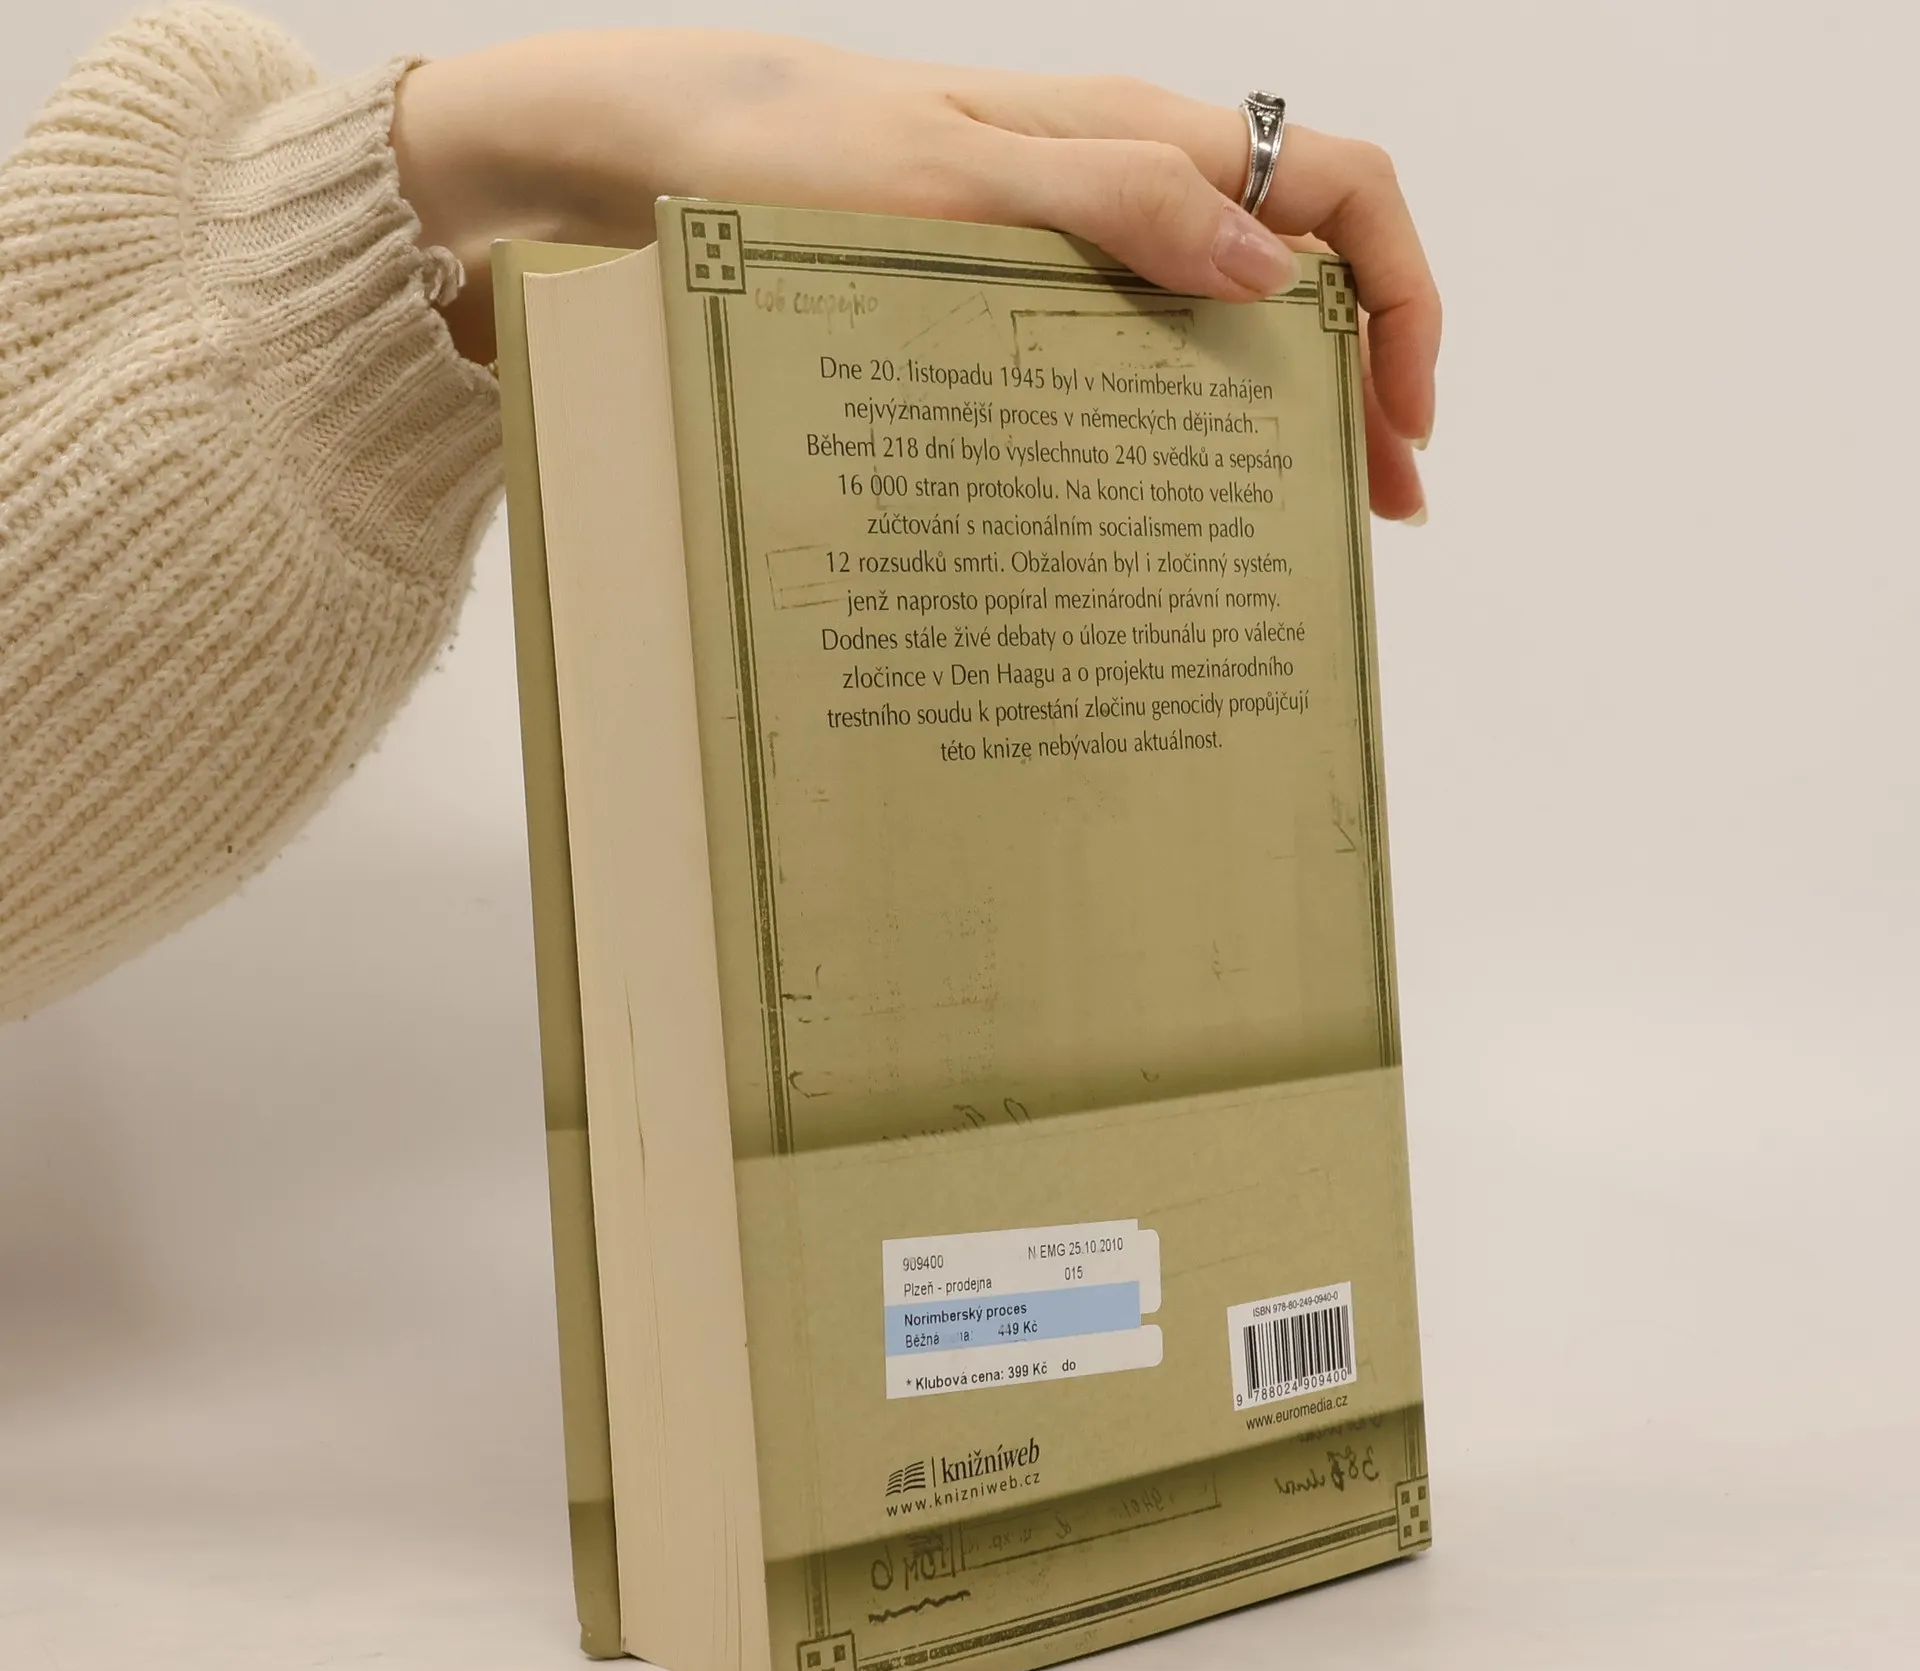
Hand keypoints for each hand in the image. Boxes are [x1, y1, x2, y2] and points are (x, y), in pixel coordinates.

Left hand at [392, 33, 1437, 518]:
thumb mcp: (949, 184)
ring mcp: (1061, 243)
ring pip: (1221, 316)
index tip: (1401, 427)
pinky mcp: (1003, 294)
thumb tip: (1269, 269)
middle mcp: (1116, 182)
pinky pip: (1127, 350)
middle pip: (1300, 264)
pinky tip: (1168, 487)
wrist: (636, 161)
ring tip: (1292, 518)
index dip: (1403, 298)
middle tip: (1372, 509)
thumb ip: (1113, 205)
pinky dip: (1179, 414)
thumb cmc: (775, 157)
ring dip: (1278, 408)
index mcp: (1133, 133)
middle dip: (1362, 375)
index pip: (1337, 184)